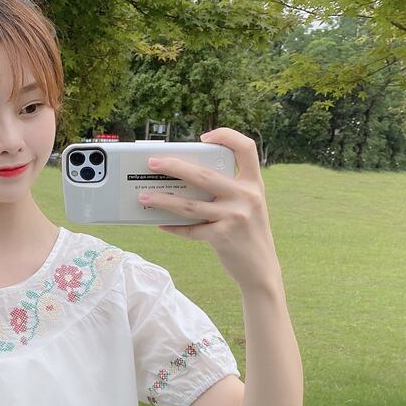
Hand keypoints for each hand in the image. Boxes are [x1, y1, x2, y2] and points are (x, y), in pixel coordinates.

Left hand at [140, 127, 281, 291]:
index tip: (203, 137)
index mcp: (253, 184)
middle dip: (174, 166)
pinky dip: (173, 227)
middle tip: (153, 163)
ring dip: (163, 200)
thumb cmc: (248, 234)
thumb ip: (228, 191)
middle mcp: (246, 196)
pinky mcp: (222, 236)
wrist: (261, 269)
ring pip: (189, 204)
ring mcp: (235, 216)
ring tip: (144, 196)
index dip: (226, 136)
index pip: (246, 147)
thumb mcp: (248, 206)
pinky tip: (160, 223)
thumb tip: (185, 181)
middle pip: (204, 175)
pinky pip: (189, 229)